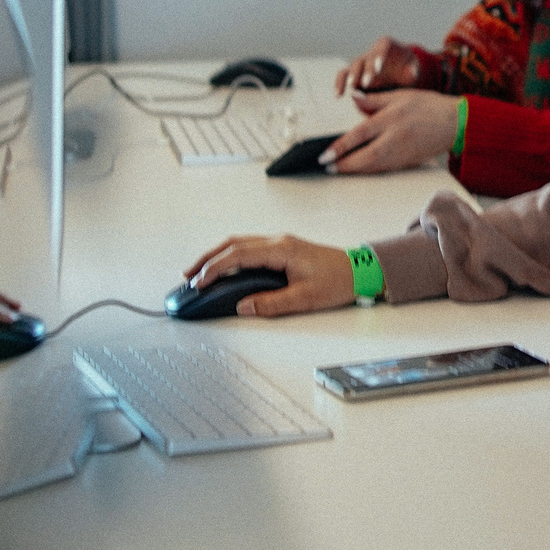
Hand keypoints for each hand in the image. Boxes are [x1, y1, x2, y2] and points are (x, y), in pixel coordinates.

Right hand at [181, 234, 355, 316]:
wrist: (360, 270)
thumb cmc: (338, 281)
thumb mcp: (305, 298)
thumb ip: (272, 303)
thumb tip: (244, 307)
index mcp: (282, 249)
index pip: (238, 254)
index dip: (215, 267)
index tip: (199, 281)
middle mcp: (278, 242)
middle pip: (234, 244)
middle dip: (208, 258)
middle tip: (188, 275)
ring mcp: (280, 243)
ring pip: (240, 244)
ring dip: (218, 256)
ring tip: (200, 272)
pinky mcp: (283, 249)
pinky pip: (250, 248)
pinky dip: (232, 257)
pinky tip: (225, 268)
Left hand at [325, 89, 461, 174]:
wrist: (456, 122)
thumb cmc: (429, 106)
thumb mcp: (400, 95)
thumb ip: (374, 100)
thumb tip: (353, 98)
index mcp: (392, 118)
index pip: (361, 134)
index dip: (341, 146)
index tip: (325, 154)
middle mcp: (397, 137)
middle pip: (366, 156)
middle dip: (345, 164)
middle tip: (328, 166)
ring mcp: (404, 152)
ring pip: (374, 166)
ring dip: (354, 170)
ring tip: (338, 170)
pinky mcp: (409, 161)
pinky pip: (385, 169)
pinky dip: (369, 171)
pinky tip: (359, 170)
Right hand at [336, 36, 431, 95]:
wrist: (399, 71)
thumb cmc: (407, 67)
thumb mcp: (413, 67)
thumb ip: (412, 70)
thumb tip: (410, 73)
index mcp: (386, 45)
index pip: (382, 47)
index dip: (379, 56)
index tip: (379, 68)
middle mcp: (371, 52)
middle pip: (365, 59)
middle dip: (364, 71)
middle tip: (366, 84)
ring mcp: (361, 63)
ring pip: (350, 67)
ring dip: (348, 78)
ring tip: (347, 91)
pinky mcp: (354, 74)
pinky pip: (343, 76)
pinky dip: (339, 84)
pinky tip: (338, 95)